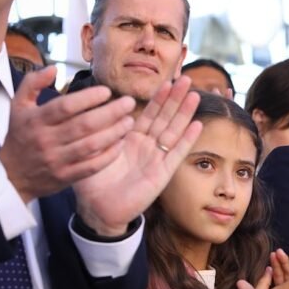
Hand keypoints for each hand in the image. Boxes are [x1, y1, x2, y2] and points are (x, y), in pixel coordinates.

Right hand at [0, 66, 136, 203]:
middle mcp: (46, 140)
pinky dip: (108, 155)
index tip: (107, 91)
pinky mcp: (65, 177)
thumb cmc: (20, 135)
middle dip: (111, 113)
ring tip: (129, 121)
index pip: (66, 107)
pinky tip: (120, 143)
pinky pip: (92, 166)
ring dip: (114, 133)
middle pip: (84, 125)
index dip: (89, 98)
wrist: (11, 175)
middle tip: (129, 103)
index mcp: (36, 120)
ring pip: (91, 146)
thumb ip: (33, 83)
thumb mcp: (18, 105)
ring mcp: (56, 160)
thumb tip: (54, 68)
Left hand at [74, 77, 202, 236]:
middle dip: (175, 99)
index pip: (148, 113)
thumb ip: (100, 131)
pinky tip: (197, 124)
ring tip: (195, 95)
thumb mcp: (91, 150)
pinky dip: (187, 139)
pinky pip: (176, 154)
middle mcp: (146, 146)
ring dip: (184, 114)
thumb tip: (104, 108)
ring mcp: (156, 159)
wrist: (98, 210)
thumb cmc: (92, 181)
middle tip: (186, 79)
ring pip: (173, 131)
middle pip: (164, 118)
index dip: (158, 98)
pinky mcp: (162, 174)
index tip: (168, 81)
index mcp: (129, 138)